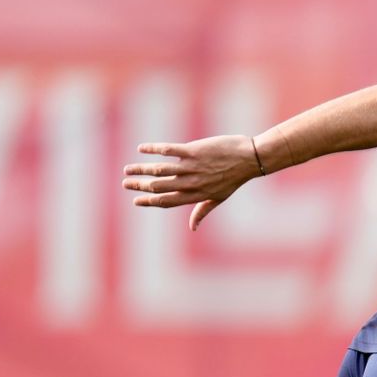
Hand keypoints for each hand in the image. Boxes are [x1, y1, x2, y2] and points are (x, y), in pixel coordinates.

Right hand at [122, 135, 264, 229]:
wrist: (250, 158)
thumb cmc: (234, 178)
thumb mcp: (219, 198)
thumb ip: (202, 210)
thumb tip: (192, 228)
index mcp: (196, 195)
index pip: (168, 201)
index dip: (150, 202)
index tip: (135, 201)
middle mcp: (192, 182)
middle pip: (160, 187)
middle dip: (140, 186)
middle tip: (125, 183)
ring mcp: (192, 166)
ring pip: (161, 170)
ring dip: (142, 169)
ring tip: (128, 169)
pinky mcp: (194, 151)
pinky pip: (169, 150)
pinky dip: (153, 149)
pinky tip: (141, 149)